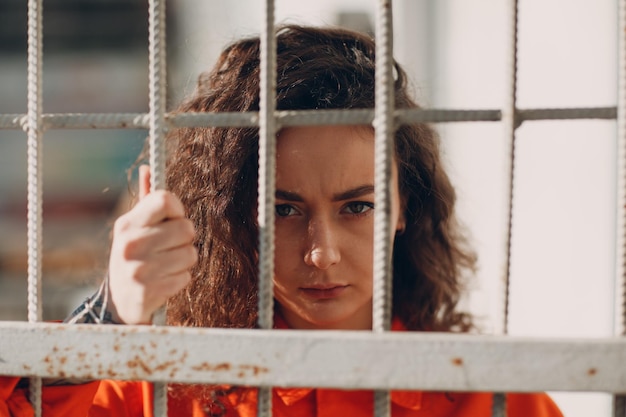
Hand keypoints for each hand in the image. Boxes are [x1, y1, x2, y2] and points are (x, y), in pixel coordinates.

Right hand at [106, 165, 197, 323]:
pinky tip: (164, 281)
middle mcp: (130, 245)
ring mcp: (139, 269)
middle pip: (186, 227)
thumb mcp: (133, 228)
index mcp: (126, 224)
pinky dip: (181, 279)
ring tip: (168, 265)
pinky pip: (186, 276)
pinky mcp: (149, 292)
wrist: (118, 302)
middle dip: (186, 238)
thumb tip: (148, 168)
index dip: (177, 209)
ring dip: (185, 260)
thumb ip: (146, 200)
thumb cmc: (135, 256)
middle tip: (172, 246)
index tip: (173, 219)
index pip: (165, 199)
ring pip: (191, 253)